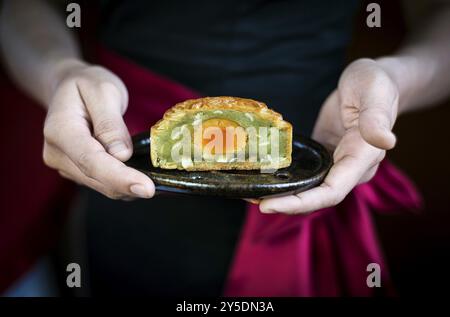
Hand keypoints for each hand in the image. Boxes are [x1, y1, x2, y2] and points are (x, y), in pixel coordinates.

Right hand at [43, 59, 154, 198]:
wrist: (68, 87)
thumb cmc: (87, 85)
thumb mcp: (103, 91)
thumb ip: (111, 123)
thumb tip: (122, 155)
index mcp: (60, 130)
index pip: (92, 161)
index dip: (120, 178)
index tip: (147, 189)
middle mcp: (57, 153)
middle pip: (97, 178)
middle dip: (129, 185)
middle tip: (161, 185)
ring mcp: (65, 165)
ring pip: (102, 186)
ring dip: (128, 186)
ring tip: (153, 178)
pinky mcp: (77, 172)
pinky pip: (103, 183)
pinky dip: (123, 183)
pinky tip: (141, 176)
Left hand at [259, 58, 398, 213]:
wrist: (372, 82)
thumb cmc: (375, 83)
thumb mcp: (374, 93)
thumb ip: (376, 118)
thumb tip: (387, 142)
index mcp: (362, 158)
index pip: (331, 192)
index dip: (300, 203)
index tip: (268, 206)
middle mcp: (348, 168)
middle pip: (315, 197)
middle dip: (283, 203)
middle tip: (249, 197)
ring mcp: (335, 163)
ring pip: (307, 188)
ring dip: (280, 193)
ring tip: (247, 190)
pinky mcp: (323, 155)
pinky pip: (303, 173)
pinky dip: (283, 177)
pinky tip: (261, 174)